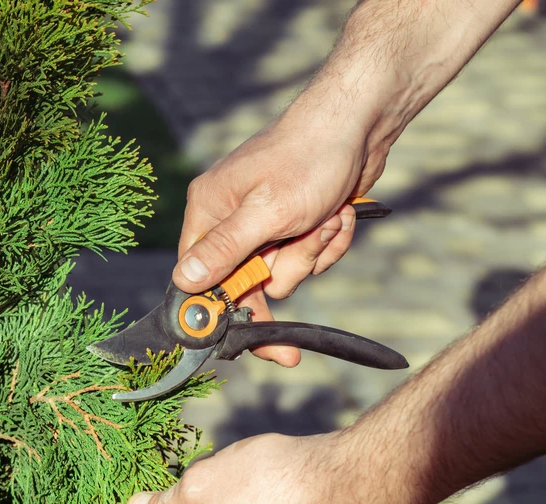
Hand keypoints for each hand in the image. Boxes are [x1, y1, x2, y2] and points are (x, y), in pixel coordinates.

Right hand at [175, 112, 386, 366]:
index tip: (250, 337)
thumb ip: (225, 250)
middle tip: (305, 250)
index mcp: (209, 211)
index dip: (222, 308)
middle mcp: (230, 219)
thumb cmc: (310, 158)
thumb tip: (184, 282)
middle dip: (284, 269)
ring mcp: (264, 223)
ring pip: (283, 273)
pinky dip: (328, 243)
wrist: (361, 123)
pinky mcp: (295, 225)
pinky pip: (307, 258)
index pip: (198, 277)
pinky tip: (338, 213)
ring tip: (326, 215)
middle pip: (246, 282)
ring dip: (311, 252)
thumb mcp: (267, 211)